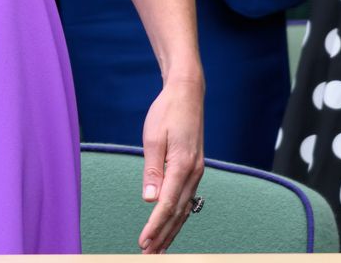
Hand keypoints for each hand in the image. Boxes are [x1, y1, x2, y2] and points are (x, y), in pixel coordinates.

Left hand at [136, 76, 204, 253]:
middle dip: (163, 236)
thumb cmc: (167, 112)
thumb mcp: (153, 138)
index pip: (167, 204)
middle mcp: (193, 172)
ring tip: (159, 249)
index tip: (143, 242)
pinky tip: (172, 226)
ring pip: (184, 209)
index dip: (155, 226)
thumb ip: (152, 170)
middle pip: (178, 212)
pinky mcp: (194, 169)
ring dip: (171, 230)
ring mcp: (196, 171)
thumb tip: (149, 200)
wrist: (187, 93)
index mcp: (183, 165)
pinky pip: (187, 199)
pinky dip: (178, 216)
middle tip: (149, 255)